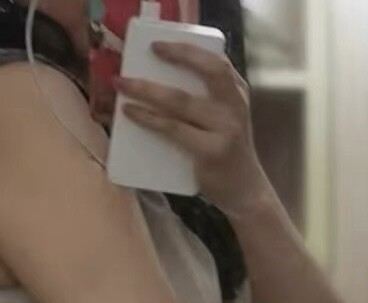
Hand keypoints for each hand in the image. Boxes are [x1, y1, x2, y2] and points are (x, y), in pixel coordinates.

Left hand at [115, 42, 271, 217]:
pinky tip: (133, 113)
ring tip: (123, 86)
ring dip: (148, 91)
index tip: (159, 46)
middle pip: (204, 73)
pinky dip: (150, 119)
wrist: (244, 191)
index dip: (187, 50)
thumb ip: (206, 102)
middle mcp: (234, 106)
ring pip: (181, 102)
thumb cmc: (226, 153)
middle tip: (138, 59)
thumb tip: (159, 86)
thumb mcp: (224, 120)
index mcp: (237, 93)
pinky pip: (173, 129)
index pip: (216, 62)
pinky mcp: (211, 151)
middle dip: (173, 59)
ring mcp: (225, 129)